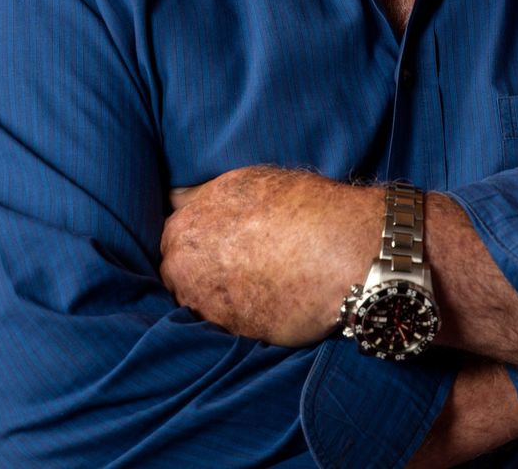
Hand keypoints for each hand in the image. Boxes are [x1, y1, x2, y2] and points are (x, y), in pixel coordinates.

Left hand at [160, 165, 378, 345]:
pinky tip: (268, 304)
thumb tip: (172, 197)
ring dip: (218, 300)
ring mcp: (206, 305)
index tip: (219, 248)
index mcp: (184, 228)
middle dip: (202, 274)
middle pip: (179, 276)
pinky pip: (226, 328)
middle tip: (240, 269)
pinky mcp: (233, 335)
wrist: (345, 250)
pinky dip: (242, 319)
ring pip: (200, 306)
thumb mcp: (245, 183)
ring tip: (257, 287)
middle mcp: (185, 268)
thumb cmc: (303, 207)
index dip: (199, 245)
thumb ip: (201, 197)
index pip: (173, 242)